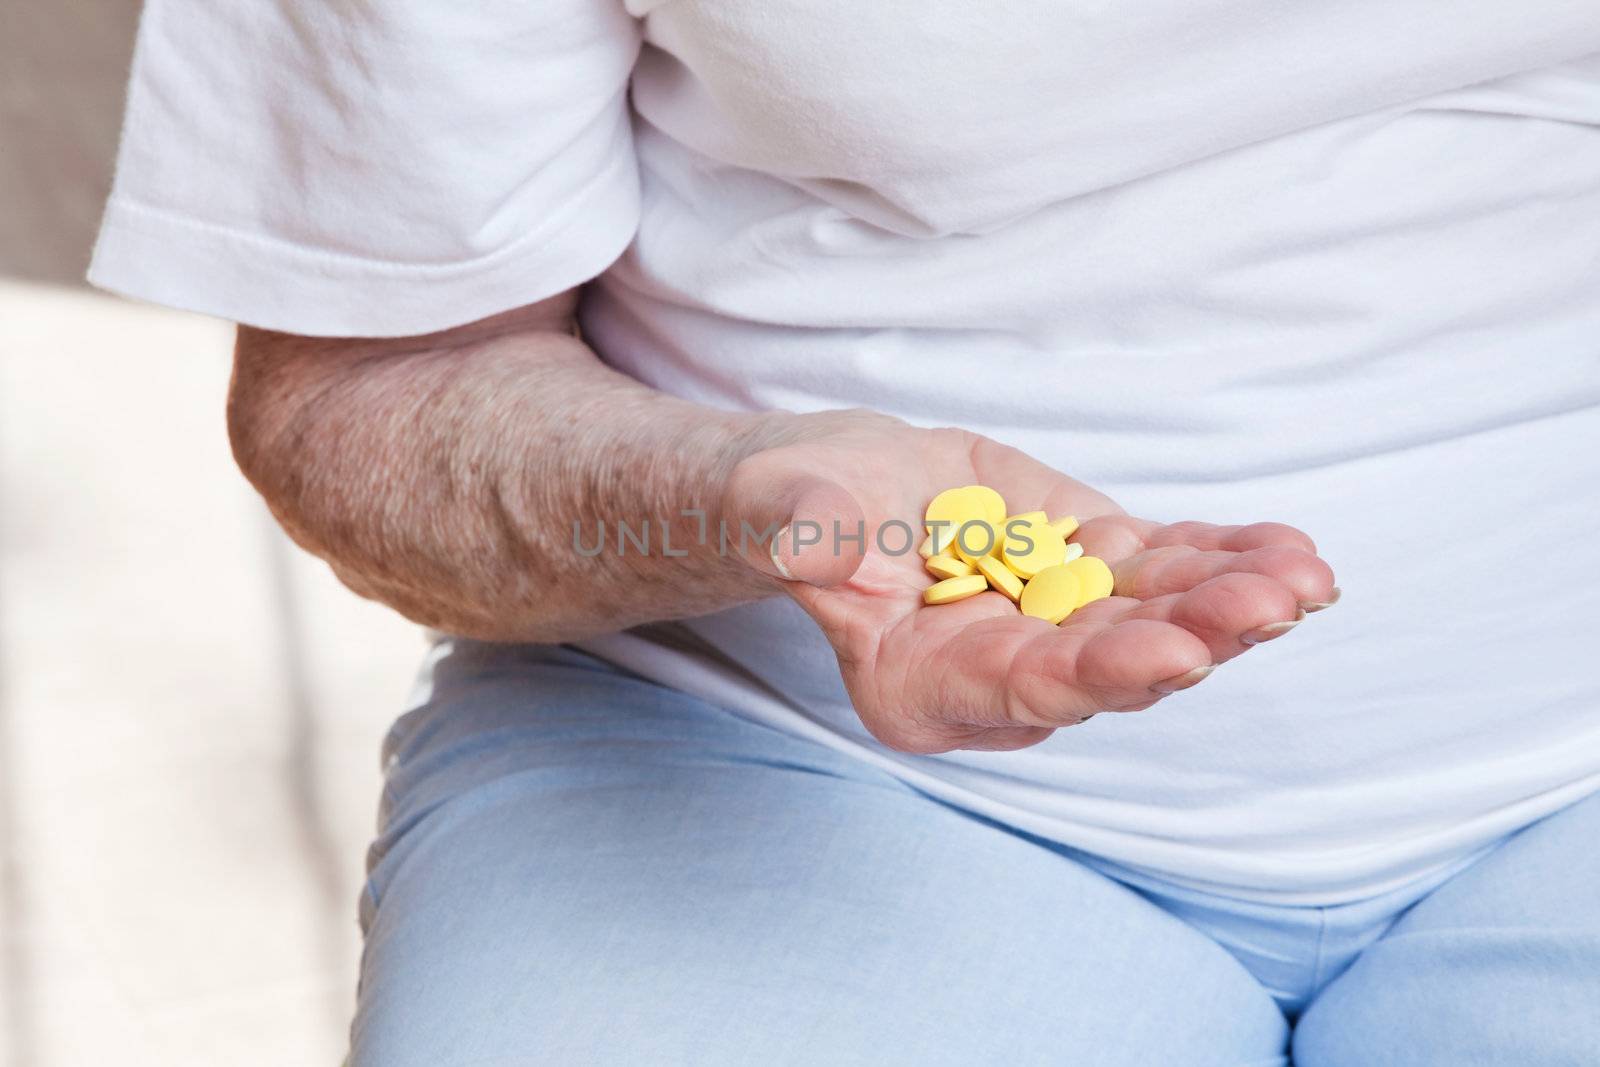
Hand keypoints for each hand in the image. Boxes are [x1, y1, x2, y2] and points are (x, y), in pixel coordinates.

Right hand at [723, 410, 1336, 752]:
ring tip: (1303, 577)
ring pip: (1155, 617)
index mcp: (924, 686)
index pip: (1020, 690)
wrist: (834, 486)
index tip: (1175, 656)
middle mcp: (1005, 673)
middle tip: (1269, 606)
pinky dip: (1224, 560)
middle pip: (1109, 663)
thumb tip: (823, 551)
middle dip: (1194, 637)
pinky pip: (1167, 570)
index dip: (1098, 674)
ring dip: (1230, 603)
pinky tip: (1289, 552)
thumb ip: (802, 536)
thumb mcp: (779, 514)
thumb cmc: (788, 509)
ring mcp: (1057, 621)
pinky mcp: (1089, 568)